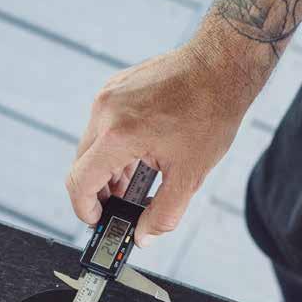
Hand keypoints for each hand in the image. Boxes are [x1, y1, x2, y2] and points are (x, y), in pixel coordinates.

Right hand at [66, 41, 251, 246]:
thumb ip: (163, 214)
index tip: (97, 220)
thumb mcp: (189, 176)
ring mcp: (108, 96)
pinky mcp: (115, 88)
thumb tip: (143, 235)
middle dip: (100, 192)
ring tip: (138, 182)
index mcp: (118, 135)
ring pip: (92, 147)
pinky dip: (115, 149)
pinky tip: (141, 157)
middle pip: (83, 166)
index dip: (85, 210)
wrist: (221, 66)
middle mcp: (105, 112)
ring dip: (109, 171)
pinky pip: (103, 127)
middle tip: (122, 206)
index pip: (79, 183)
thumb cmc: (210, 114)